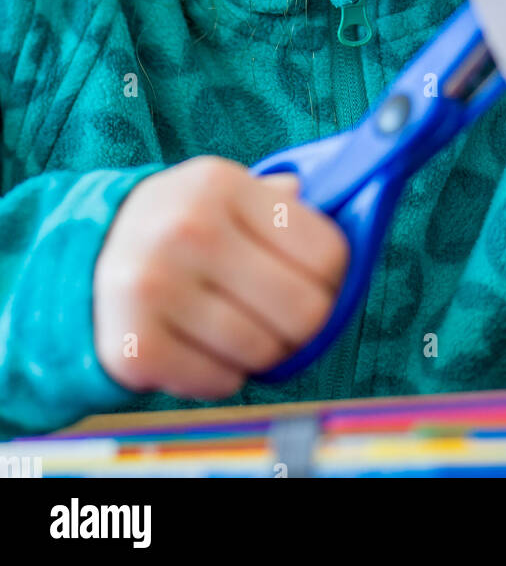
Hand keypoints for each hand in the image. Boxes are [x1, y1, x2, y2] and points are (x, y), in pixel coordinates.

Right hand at [93, 156, 348, 398]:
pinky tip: (204, 344)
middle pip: (304, 310)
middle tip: (282, 315)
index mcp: (222, 184)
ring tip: (238, 325)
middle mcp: (188, 230)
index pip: (326, 251)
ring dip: (263, 350)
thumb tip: (352, 208)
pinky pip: (221, 382)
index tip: (317, 280)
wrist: (93, 256)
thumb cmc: (186, 226)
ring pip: (264, 351)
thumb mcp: (227, 194)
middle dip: (304, 322)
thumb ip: (285, 204)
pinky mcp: (135, 344)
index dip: (333, 276)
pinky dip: (223, 373)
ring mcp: (156, 288)